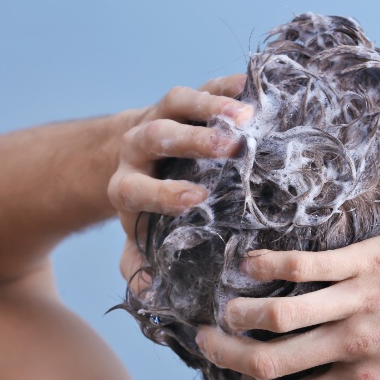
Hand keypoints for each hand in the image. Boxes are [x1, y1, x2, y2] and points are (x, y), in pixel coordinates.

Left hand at [108, 75, 252, 289]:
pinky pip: (203, 84)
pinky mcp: (184, 99)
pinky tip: (253, 89)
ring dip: (210, 105)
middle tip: (228, 147)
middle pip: (157, 136)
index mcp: (126, 185)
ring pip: (177, 103)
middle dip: (192, 141)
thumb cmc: (148, 208)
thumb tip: (151, 295)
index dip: (163, 193)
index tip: (196, 199)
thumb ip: (140, 264)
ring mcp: (161, 115)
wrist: (138, 158)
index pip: (137, 187)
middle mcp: (138, 145)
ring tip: (246, 116)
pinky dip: (226, 84)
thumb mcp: (140, 235)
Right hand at [197, 228, 379, 379]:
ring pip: (276, 316)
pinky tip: (249, 262)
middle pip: (270, 363)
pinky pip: (302, 266)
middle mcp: (353, 349)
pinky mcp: (363, 264)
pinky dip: (266, 265)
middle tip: (208, 341)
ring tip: (225, 305)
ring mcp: (356, 304)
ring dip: (238, 313)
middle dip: (228, 356)